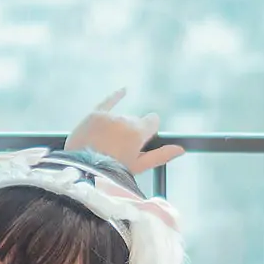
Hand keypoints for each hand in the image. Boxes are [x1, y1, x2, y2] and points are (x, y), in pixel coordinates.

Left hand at [67, 88, 185, 175]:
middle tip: (119, 151)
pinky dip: (116, 96)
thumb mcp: (139, 166)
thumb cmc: (113, 173)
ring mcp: (108, 116)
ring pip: (121, 117)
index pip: (153, 121)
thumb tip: (180, 149)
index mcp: (138, 132)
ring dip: (119, 127)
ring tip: (106, 146)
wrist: (83, 172)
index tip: (141, 142)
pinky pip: (108, 101)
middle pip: (135, 120)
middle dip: (131, 131)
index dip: (148, 132)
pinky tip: (124, 90)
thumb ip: (161, 155)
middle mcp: (125, 119)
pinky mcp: (94, 115)